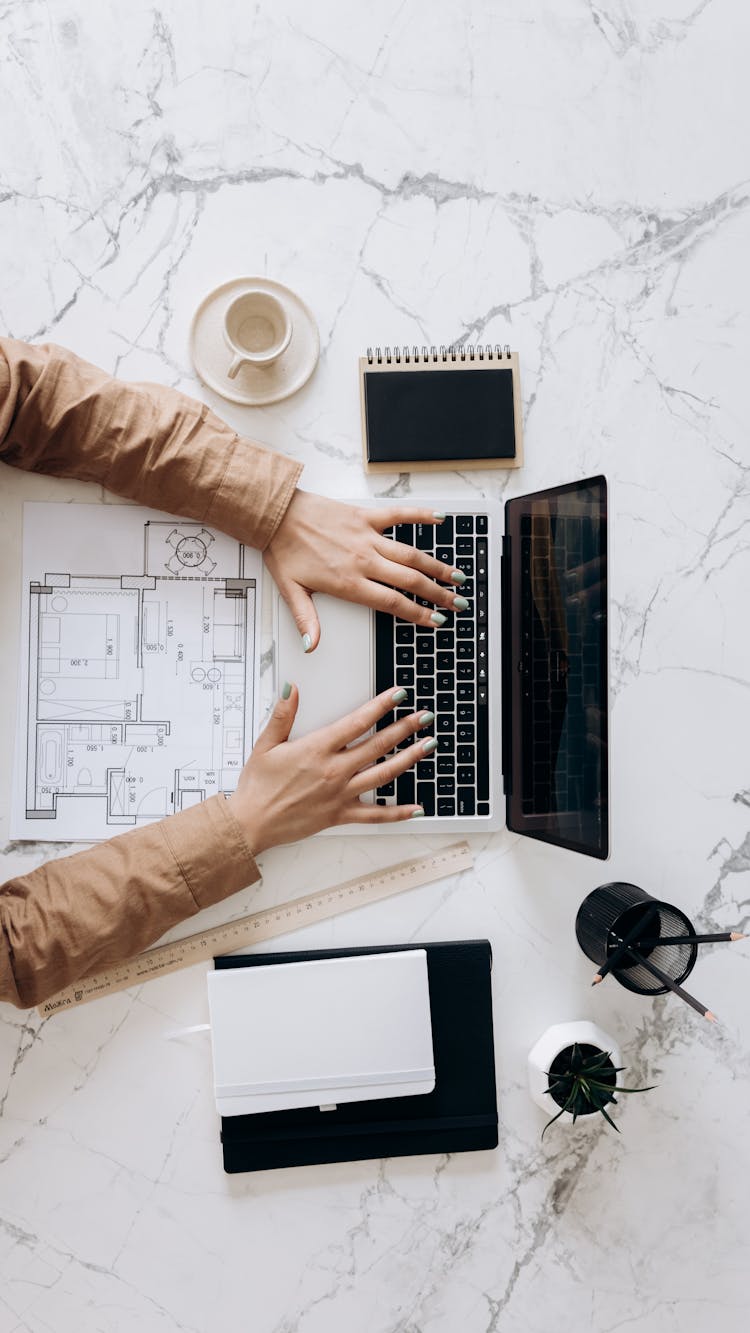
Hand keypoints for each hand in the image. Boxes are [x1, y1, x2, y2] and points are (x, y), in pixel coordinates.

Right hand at [228, 685, 434, 852]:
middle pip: (378, 746)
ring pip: (383, 775)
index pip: (357, 722)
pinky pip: (375, 815)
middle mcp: (334, 770)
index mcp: (317, 749)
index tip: (399, 694)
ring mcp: (340, 794)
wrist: (251, 822)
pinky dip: (398, 812)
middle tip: (424, 716)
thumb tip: (291, 688)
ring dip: (409, 760)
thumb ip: (282, 715)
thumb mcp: (266, 744)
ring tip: (428, 746)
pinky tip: (417, 808)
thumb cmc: (257, 785)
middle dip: (405, 729)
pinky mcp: (340, 815)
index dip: (381, 706)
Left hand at [264, 490, 467, 650]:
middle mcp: (363, 560)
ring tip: (457, 576)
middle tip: (456, 603)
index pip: (392, 603)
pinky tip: (440, 518)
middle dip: (437, 594)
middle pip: (410, 581)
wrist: (275, 514)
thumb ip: (307, 620)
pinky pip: (399, 515)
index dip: (418, 614)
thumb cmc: (283, 549)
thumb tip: (311, 646)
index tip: (436, 621)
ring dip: (437, 566)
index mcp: (348, 582)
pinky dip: (421, 515)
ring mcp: (367, 536)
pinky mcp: (365, 516)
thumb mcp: (291, 591)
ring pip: (411, 554)